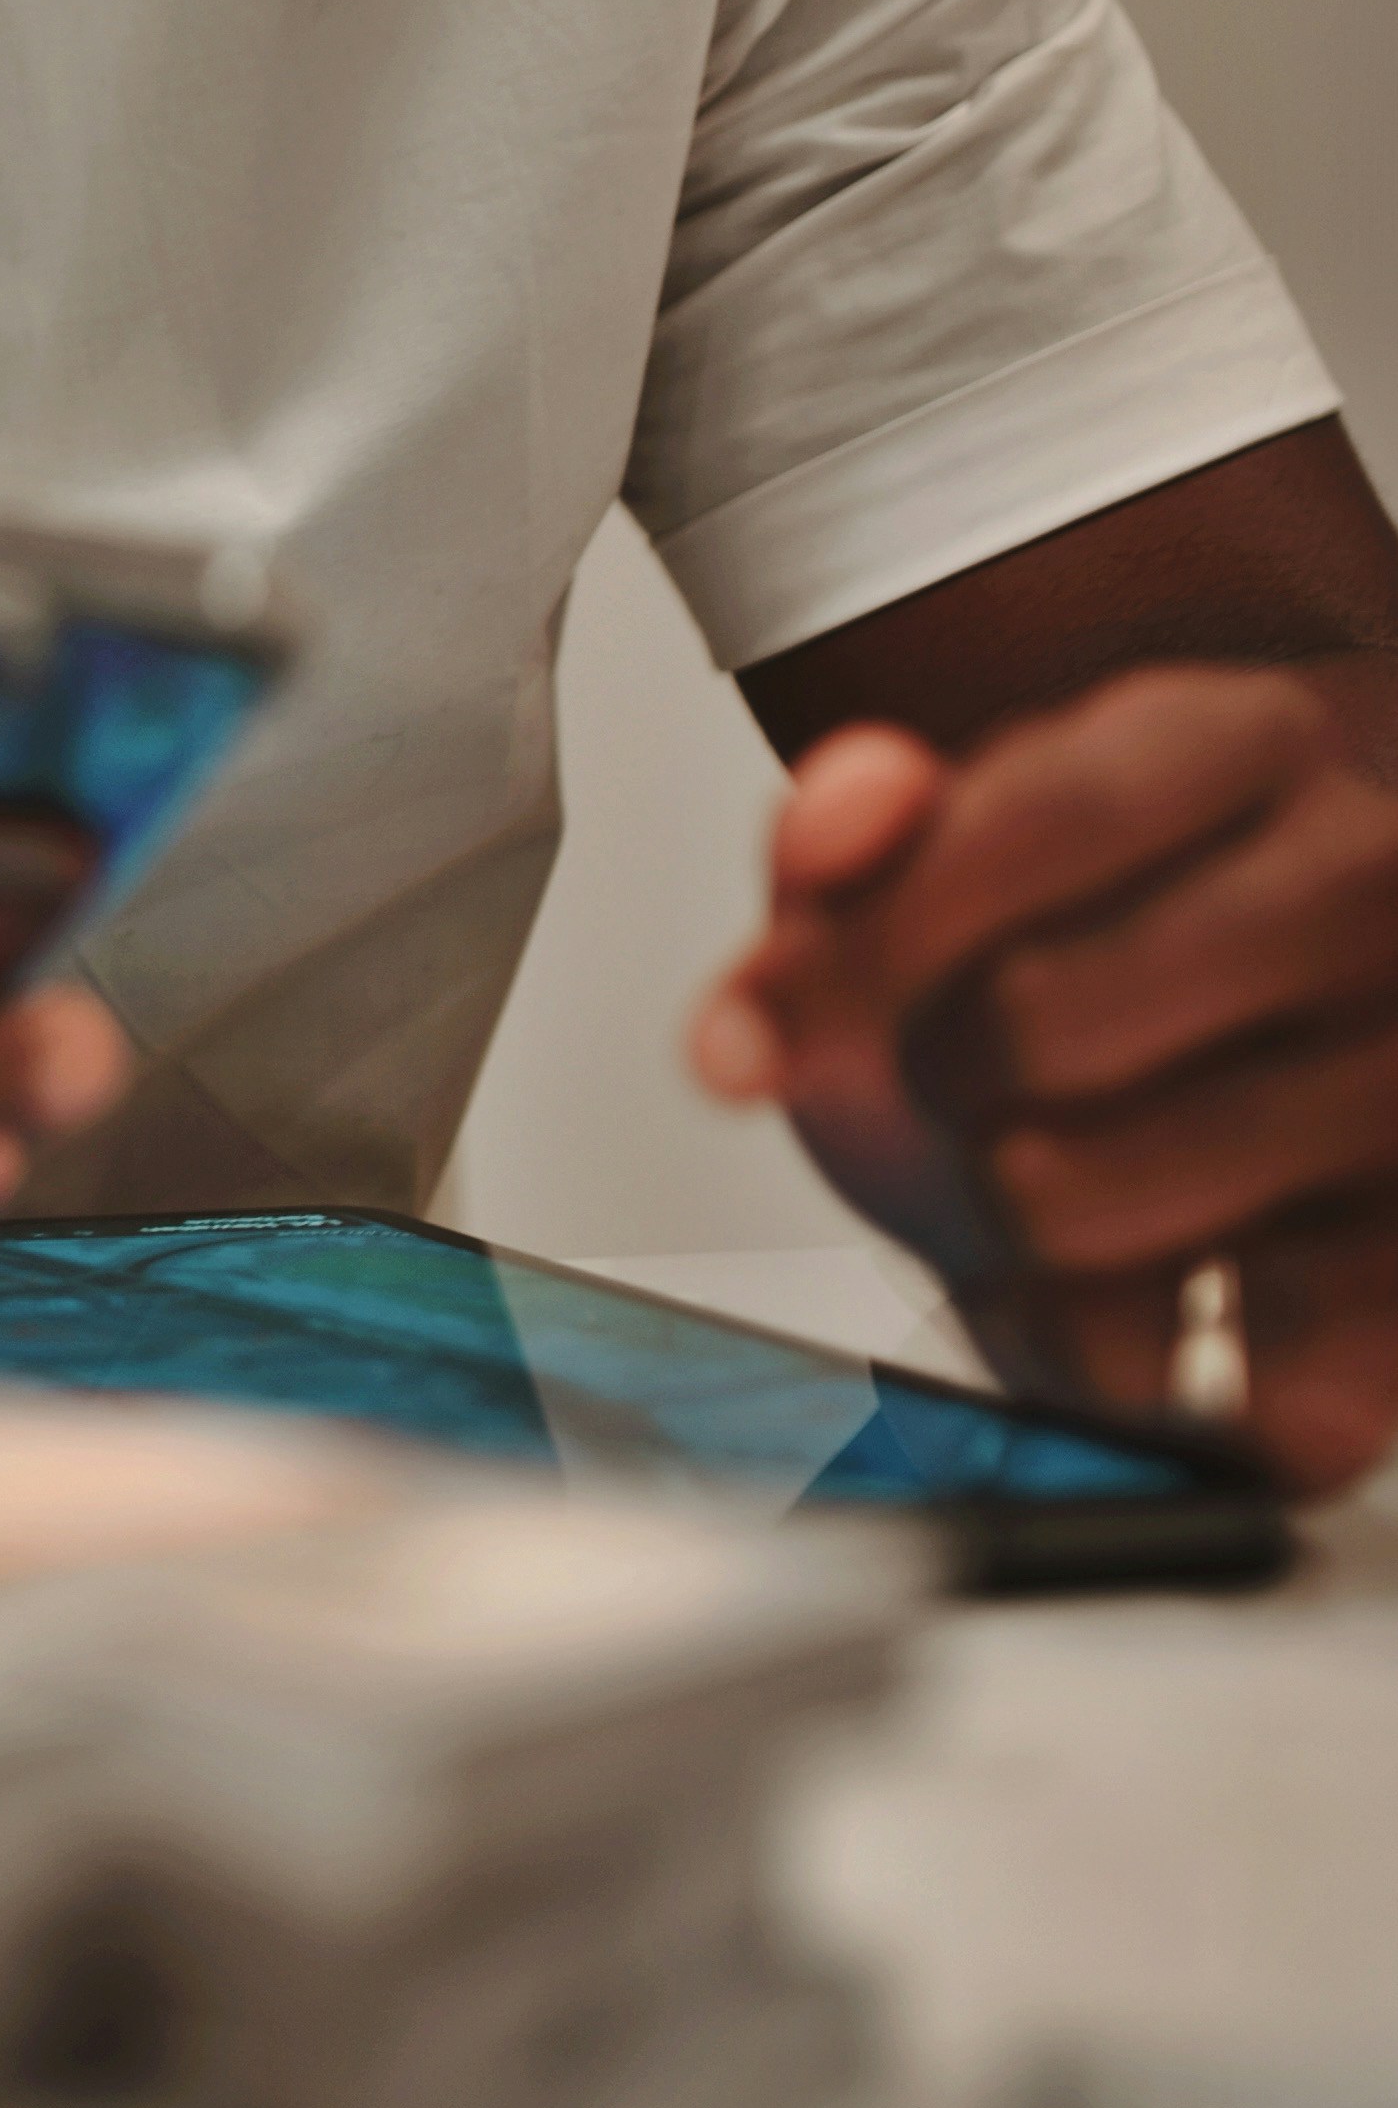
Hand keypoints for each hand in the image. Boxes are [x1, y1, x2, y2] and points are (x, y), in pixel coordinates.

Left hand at [690, 671, 1397, 1495]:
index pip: (1036, 822)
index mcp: (1258, 739)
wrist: (1292, 1022)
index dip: (865, 935)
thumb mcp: (979, 830)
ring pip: (1067, 1199)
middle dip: (929, 1076)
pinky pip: (1176, 1368)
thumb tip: (817, 851)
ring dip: (988, 1224)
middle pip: (1031, 1021)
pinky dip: (1088, 1356)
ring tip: (1039, 1178)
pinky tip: (1120, 1295)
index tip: (770, 1021)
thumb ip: (860, 819)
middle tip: (958, 1085)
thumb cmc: (1114, 925)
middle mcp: (1373, 890)